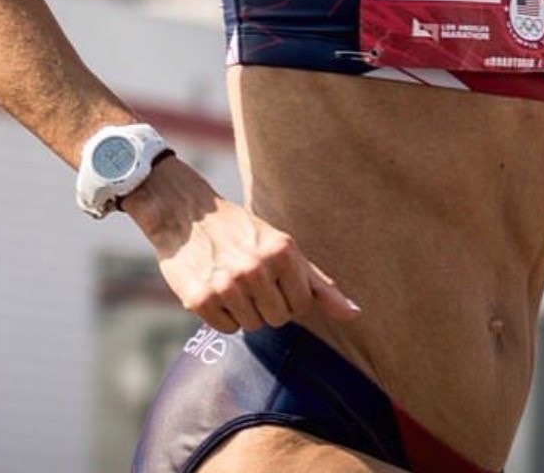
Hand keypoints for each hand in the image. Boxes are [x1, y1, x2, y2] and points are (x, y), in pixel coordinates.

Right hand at [123, 157, 360, 333]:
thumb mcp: (284, 248)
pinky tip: (213, 288)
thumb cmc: (243, 234)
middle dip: (266, 305)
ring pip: (251, 326)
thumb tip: (355, 315)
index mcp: (283, 251)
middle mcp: (256, 266)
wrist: (187, 215)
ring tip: (230, 280)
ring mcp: (227, 283)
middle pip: (277, 319)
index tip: (272, 277)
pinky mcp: (200, 298)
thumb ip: (320, 285)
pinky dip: (220, 315)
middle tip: (249, 278)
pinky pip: (225, 329)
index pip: (302, 306)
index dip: (288, 297)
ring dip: (243, 310)